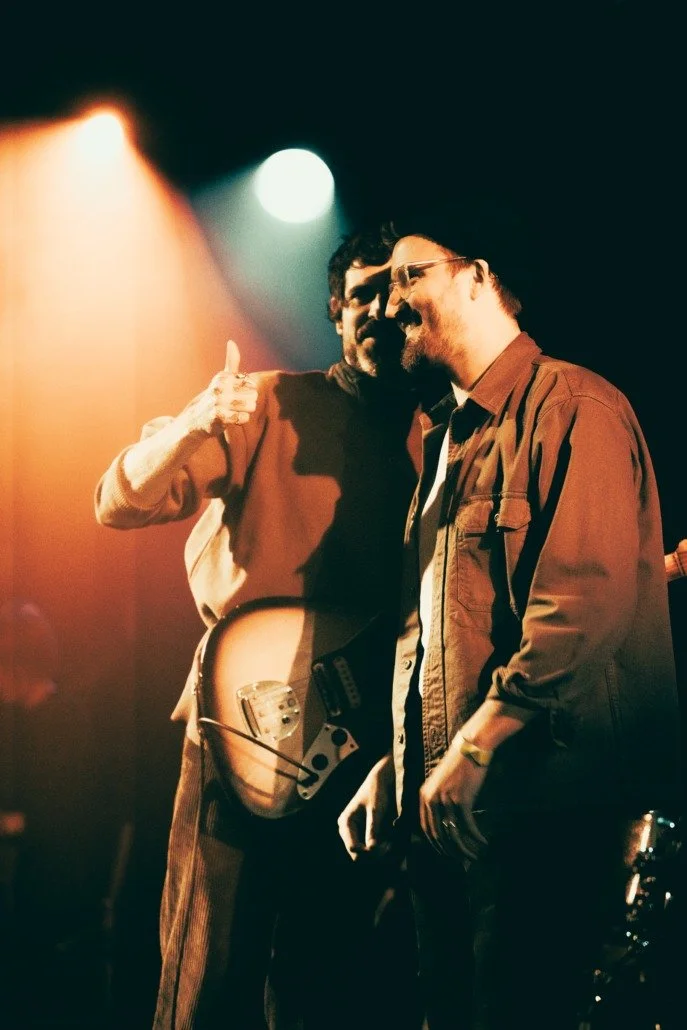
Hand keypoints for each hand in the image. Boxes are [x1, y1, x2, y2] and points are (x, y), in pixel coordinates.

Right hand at [190, 339, 257, 434]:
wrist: (197, 419)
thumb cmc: (215, 396)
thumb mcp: (222, 378)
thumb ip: (231, 362)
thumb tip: (231, 342)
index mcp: (223, 377)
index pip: (251, 383)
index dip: (248, 391)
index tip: (236, 393)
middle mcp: (219, 387)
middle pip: (253, 394)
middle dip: (248, 401)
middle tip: (235, 404)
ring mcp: (218, 402)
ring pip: (250, 406)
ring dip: (245, 411)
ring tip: (234, 411)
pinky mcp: (219, 417)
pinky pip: (243, 418)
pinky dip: (241, 420)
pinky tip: (232, 419)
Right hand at [338, 753, 394, 860]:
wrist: (384, 780)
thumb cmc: (377, 791)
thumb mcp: (376, 809)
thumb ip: (373, 828)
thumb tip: (372, 849)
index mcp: (346, 823)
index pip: (353, 849)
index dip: (368, 854)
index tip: (384, 849)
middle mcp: (349, 832)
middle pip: (361, 856)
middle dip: (376, 856)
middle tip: (393, 848)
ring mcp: (359, 835)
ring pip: (369, 855)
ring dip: (382, 854)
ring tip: (396, 845)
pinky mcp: (369, 836)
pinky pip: (376, 850)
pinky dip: (385, 850)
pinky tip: (396, 843)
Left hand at [419, 739, 488, 861]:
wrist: (471, 747)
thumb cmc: (458, 764)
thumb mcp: (440, 782)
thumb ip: (437, 800)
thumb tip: (445, 824)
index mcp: (423, 796)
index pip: (426, 828)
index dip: (436, 844)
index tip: (447, 853)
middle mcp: (431, 800)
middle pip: (439, 835)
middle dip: (451, 851)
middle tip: (462, 860)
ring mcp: (446, 800)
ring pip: (454, 834)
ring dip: (465, 849)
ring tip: (475, 856)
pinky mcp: (462, 800)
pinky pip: (469, 826)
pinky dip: (476, 837)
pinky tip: (484, 842)